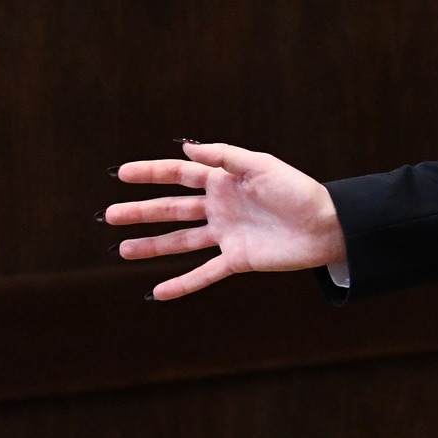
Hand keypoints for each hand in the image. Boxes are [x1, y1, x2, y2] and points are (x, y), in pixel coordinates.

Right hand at [108, 141, 345, 299]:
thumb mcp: (261, 165)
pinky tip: (157, 291)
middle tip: (110, 215)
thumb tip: (186, 145)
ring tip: (122, 249)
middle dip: (141, 212)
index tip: (121, 174)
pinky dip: (182, 284)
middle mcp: (220, 207)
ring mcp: (226, 234)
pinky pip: (204, 273)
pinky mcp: (237, 260)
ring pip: (180, 241)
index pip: (179, 175)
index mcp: (224, 180)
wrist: (327, 226)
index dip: (151, 173)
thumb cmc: (298, 190)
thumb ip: (224, 157)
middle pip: (172, 209)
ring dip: (152, 246)